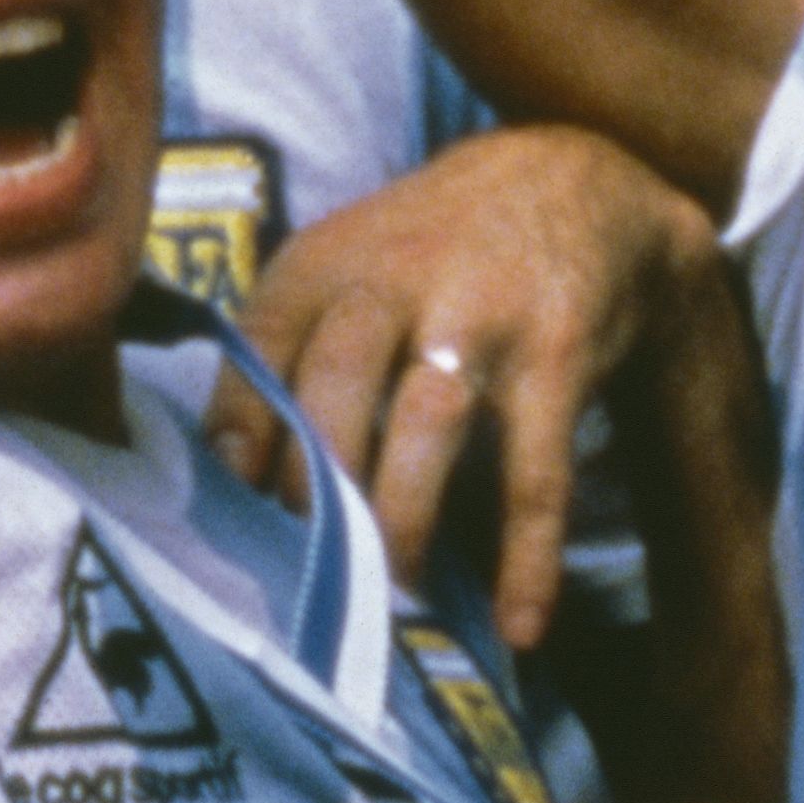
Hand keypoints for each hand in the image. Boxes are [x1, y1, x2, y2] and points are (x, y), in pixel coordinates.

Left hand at [206, 125, 724, 648]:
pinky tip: (519, 622)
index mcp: (327, 262)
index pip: (259, 345)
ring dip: (404, 522)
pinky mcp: (557, 352)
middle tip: (319, 568)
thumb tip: (230, 474)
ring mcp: (481, 313)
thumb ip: (285, 348)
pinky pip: (537, 468)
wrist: (573, 180)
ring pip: (427, 426)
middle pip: (336, 384)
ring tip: (396, 596)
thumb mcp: (345, 262)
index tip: (240, 505)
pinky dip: (527, 554)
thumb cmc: (430, 248)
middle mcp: (397, 279)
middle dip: (318, 486)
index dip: (241, 430)